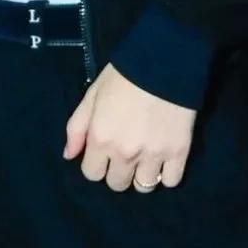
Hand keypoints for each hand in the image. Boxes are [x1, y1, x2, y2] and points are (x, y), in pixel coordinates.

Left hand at [63, 63, 196, 192]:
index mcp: (101, 138)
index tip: (104, 151)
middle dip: (118, 170)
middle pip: (117, 184)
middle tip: (125, 153)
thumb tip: (69, 156)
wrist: (163, 62)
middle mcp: (125, 153)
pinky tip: (164, 159)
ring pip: (144, 186)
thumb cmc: (123, 75)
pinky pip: (171, 181)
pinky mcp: (179, 153)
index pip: (91, 174)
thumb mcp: (92, 95)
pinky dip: (167, 174)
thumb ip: (77, 127)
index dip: (96, 163)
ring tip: (145, 156)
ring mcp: (153, 156)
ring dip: (142, 174)